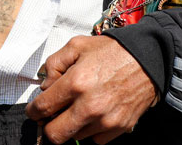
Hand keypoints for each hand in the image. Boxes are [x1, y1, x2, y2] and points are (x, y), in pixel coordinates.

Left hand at [26, 36, 157, 144]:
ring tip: (79, 108)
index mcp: (76, 83)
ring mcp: (105, 120)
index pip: (43, 108)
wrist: (148, 59)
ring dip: (72, 126)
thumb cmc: (111, 51)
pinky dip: (91, 130)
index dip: (33, 111)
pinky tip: (95, 113)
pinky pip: (95, 139)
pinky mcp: (119, 128)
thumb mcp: (77, 45)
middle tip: (52, 115)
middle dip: (48, 125)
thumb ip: (54, 64)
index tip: (34, 110)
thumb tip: (45, 88)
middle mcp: (89, 106)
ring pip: (75, 137)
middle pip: (54, 134)